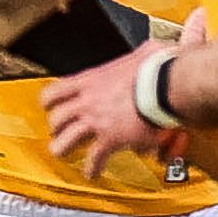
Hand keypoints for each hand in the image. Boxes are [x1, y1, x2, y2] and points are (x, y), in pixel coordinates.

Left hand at [42, 44, 163, 177]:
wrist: (167, 83)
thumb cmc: (160, 67)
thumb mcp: (150, 51)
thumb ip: (149, 51)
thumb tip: (164, 43)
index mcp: (93, 79)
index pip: (56, 90)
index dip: (50, 101)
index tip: (50, 106)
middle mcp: (88, 100)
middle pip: (55, 118)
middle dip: (55, 127)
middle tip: (59, 132)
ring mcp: (96, 120)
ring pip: (64, 141)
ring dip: (62, 149)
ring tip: (64, 154)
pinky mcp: (111, 138)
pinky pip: (94, 158)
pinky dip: (92, 168)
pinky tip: (93, 173)